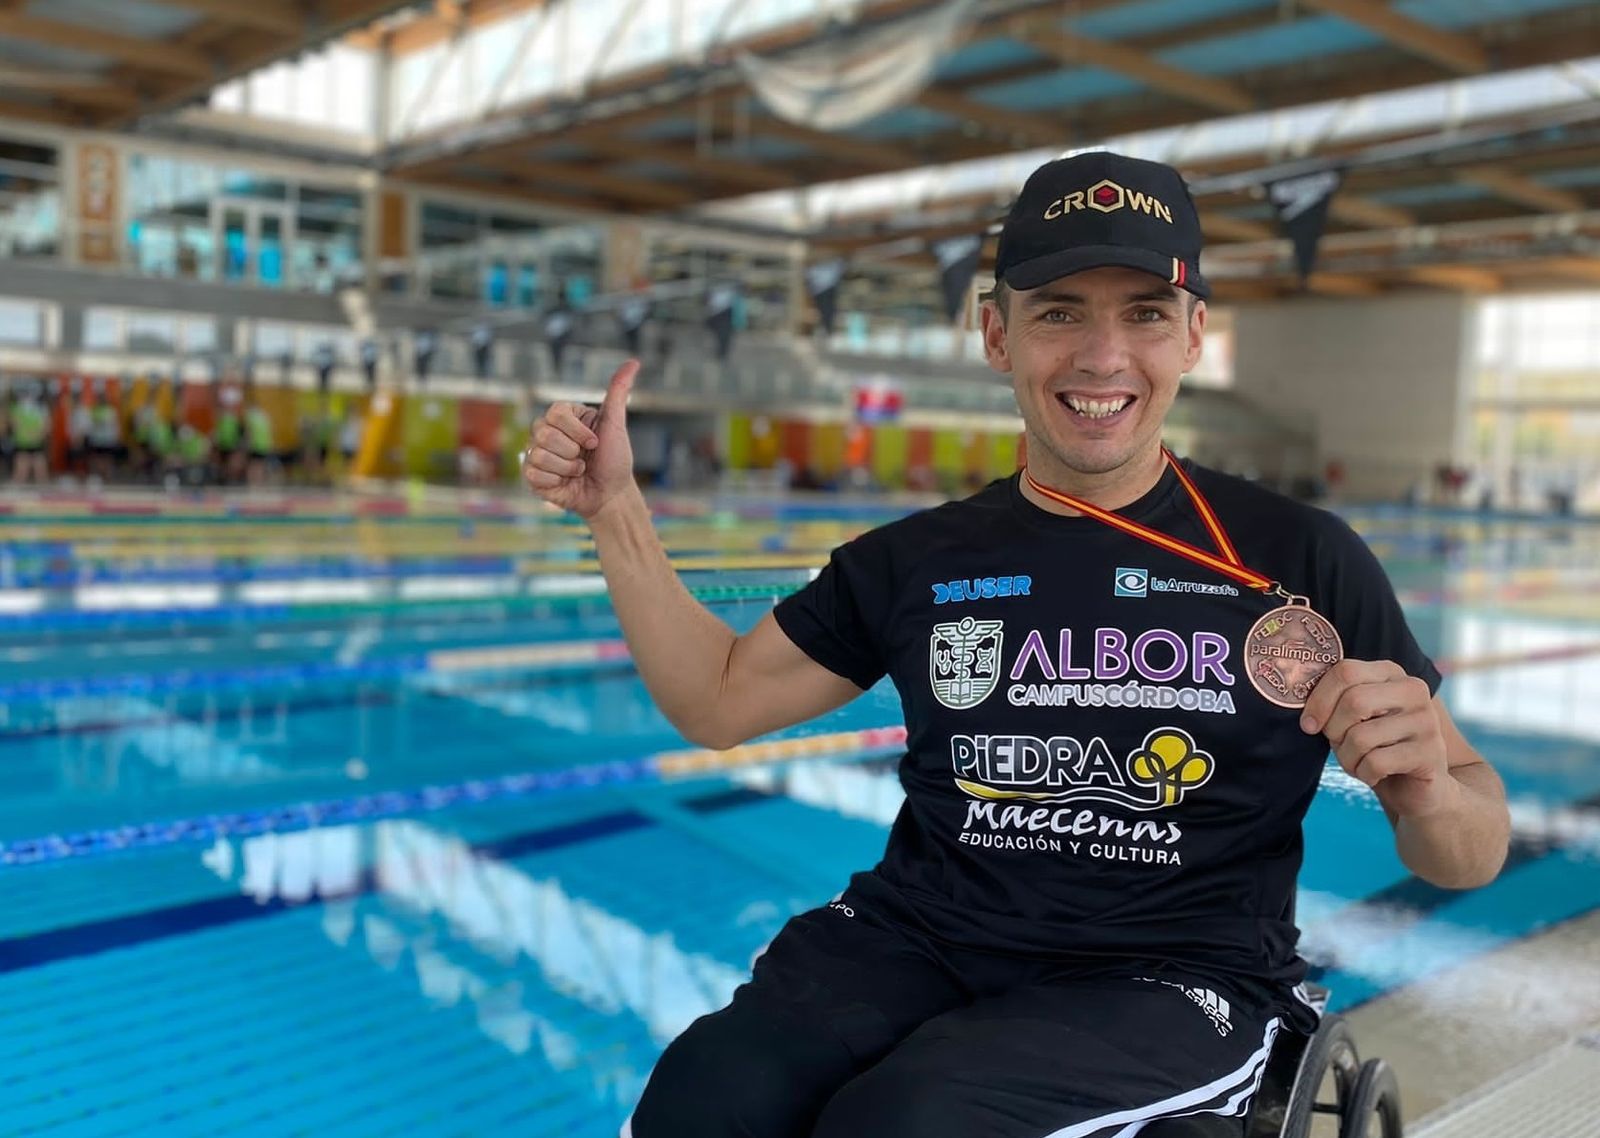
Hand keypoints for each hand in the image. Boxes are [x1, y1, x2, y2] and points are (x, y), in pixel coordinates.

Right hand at [521, 359, 638, 518]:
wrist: (611, 495)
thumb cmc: (614, 460)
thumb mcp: (616, 424)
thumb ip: (618, 392)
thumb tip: (633, 362)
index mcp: (563, 416)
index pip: (555, 412)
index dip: (578, 432)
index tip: (595, 442)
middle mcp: (545, 431)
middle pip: (544, 434)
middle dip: (573, 451)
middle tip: (584, 458)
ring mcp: (536, 453)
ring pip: (539, 455)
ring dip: (567, 468)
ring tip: (577, 471)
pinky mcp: (532, 476)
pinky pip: (533, 473)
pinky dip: (555, 481)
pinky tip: (565, 483)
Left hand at [1299, 659, 1454, 817]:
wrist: (1417, 786)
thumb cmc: (1375, 746)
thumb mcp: (1352, 718)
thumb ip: (1334, 703)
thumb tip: (1305, 710)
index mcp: (1390, 673)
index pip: (1345, 671)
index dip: (1319, 700)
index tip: (1309, 724)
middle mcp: (1413, 690)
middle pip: (1354, 701)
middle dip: (1334, 730)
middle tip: (1338, 745)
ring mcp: (1426, 721)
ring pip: (1361, 736)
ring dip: (1347, 758)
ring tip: (1356, 762)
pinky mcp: (1430, 753)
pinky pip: (1376, 762)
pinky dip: (1364, 773)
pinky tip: (1373, 774)